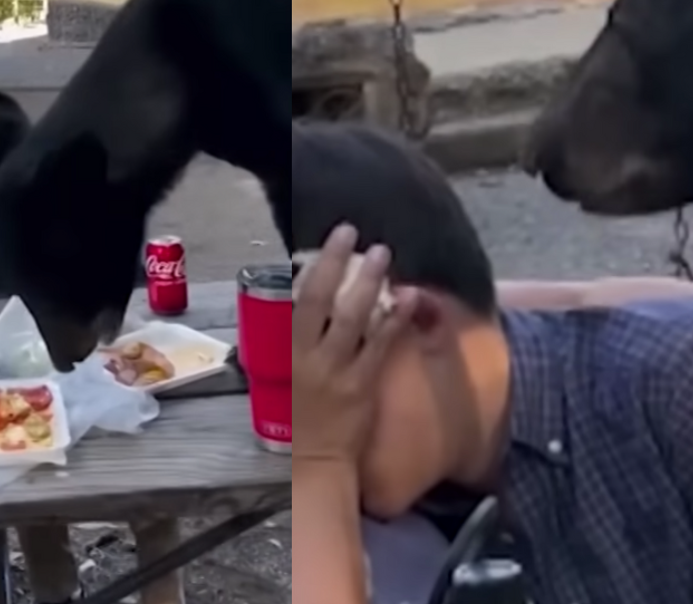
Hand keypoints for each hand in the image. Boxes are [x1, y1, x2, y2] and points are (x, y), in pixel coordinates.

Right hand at [292, 225, 414, 464]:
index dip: (312, 268)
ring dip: (368, 282)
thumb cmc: (299, 416)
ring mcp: (337, 369)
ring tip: (382, 253)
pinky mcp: (363, 384)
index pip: (296, 301)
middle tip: (352, 232)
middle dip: (337, 263)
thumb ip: (292, 342)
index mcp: (286, 352)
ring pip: (353, 318)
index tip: (327, 242)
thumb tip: (299, 303)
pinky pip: (380, 345)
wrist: (317, 459)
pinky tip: (409, 298)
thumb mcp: (283, 375)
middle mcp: (309, 356)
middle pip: (321, 300)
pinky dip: (395, 319)